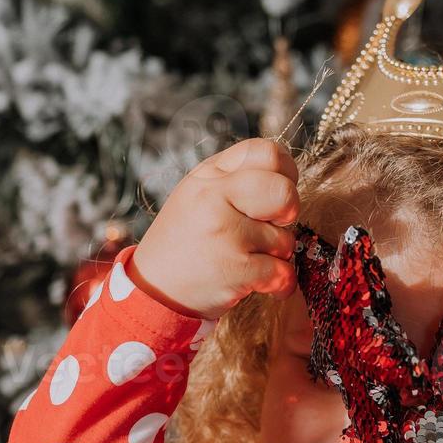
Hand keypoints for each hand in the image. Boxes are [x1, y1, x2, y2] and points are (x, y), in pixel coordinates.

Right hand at [127, 138, 300, 320]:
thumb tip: (286, 179)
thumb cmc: (186, 241)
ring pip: (285, 239)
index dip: (285, 173)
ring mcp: (224, 233)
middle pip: (284, 192)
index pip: (267, 152)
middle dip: (289, 213)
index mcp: (209, 174)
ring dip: (276, 255)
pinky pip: (283, 272)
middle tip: (275, 226)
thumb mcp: (200, 193)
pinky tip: (260, 283)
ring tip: (248, 259)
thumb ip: (237, 178)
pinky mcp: (234, 268)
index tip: (278, 194)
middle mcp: (214, 197)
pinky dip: (279, 283)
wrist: (153, 289)